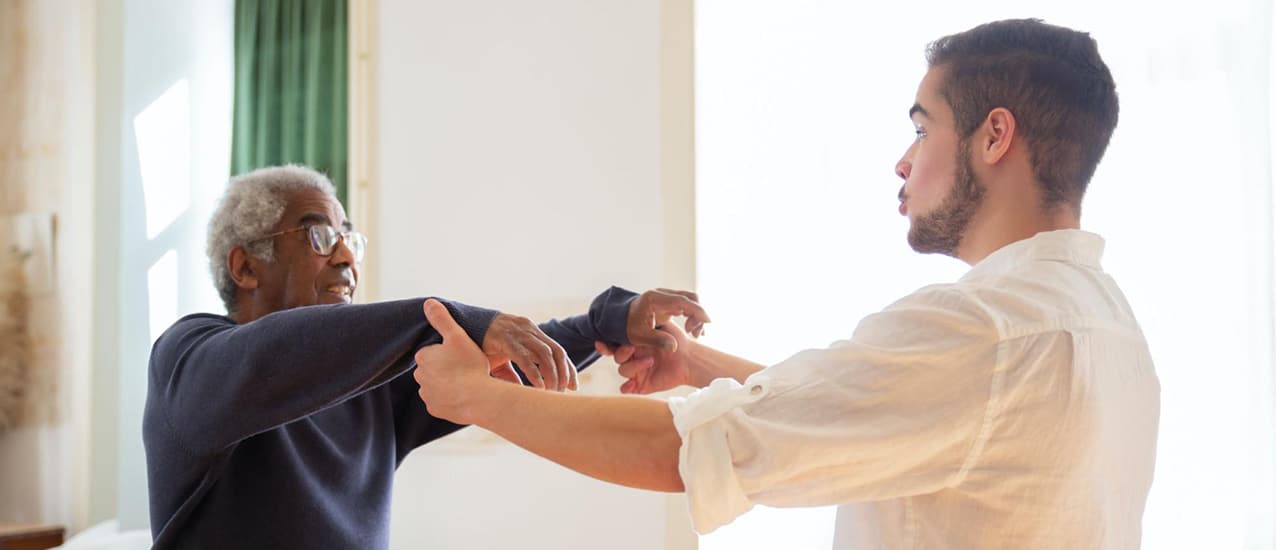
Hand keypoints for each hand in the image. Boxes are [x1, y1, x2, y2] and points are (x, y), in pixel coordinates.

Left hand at [414, 299, 498, 423]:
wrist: (478, 398)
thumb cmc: (469, 365)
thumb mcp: (458, 336)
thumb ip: (442, 319)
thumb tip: (428, 302)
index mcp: (423, 357)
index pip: (432, 351)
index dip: (448, 351)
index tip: (462, 354)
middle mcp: (420, 377)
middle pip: (434, 368)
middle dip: (446, 367)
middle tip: (466, 367)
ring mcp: (427, 395)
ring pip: (437, 385)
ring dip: (448, 383)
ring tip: (468, 381)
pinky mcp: (436, 410)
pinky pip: (442, 401)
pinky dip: (451, 398)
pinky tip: (465, 394)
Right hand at [482, 312, 575, 390]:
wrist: (459, 328)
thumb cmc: (482, 345)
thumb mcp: (502, 360)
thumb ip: (514, 374)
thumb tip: (523, 394)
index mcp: (532, 332)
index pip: (558, 350)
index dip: (568, 368)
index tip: (574, 387)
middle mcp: (528, 330)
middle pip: (556, 351)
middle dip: (564, 373)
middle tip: (565, 392)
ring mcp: (516, 332)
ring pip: (544, 354)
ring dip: (552, 375)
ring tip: (552, 392)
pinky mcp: (503, 338)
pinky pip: (524, 357)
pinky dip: (534, 373)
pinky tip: (538, 386)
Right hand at [596, 324, 693, 394]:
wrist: (690, 359)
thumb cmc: (677, 342)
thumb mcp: (662, 328)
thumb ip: (648, 323)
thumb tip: (635, 315)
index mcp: (634, 344)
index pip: (615, 344)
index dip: (605, 345)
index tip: (600, 342)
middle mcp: (633, 357)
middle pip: (616, 357)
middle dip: (621, 352)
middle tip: (632, 347)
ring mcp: (636, 372)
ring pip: (622, 370)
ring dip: (633, 366)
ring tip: (651, 361)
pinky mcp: (641, 385)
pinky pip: (626, 389)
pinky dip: (626, 388)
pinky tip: (632, 384)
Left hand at [627, 288, 709, 351]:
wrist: (619, 320)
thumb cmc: (627, 327)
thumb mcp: (639, 336)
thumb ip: (657, 340)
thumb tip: (674, 346)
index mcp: (654, 299)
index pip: (681, 300)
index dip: (696, 310)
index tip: (707, 321)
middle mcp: (661, 294)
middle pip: (689, 297)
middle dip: (698, 314)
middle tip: (697, 333)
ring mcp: (666, 297)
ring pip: (690, 300)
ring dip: (696, 315)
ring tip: (695, 333)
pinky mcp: (669, 302)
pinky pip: (686, 305)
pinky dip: (693, 315)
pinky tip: (692, 329)